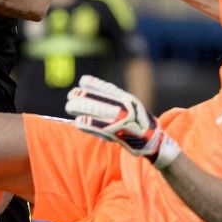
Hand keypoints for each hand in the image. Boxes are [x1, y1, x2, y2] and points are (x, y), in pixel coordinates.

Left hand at [65, 75, 179, 168]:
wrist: (152, 140)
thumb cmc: (137, 122)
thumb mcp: (131, 105)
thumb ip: (116, 99)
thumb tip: (94, 93)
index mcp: (129, 100)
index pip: (109, 89)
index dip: (95, 84)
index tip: (82, 81)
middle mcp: (127, 109)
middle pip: (102, 101)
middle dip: (84, 97)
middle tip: (71, 95)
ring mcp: (123, 122)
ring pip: (99, 114)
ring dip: (82, 109)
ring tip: (69, 106)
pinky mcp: (119, 135)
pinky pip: (101, 129)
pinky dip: (89, 125)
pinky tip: (78, 122)